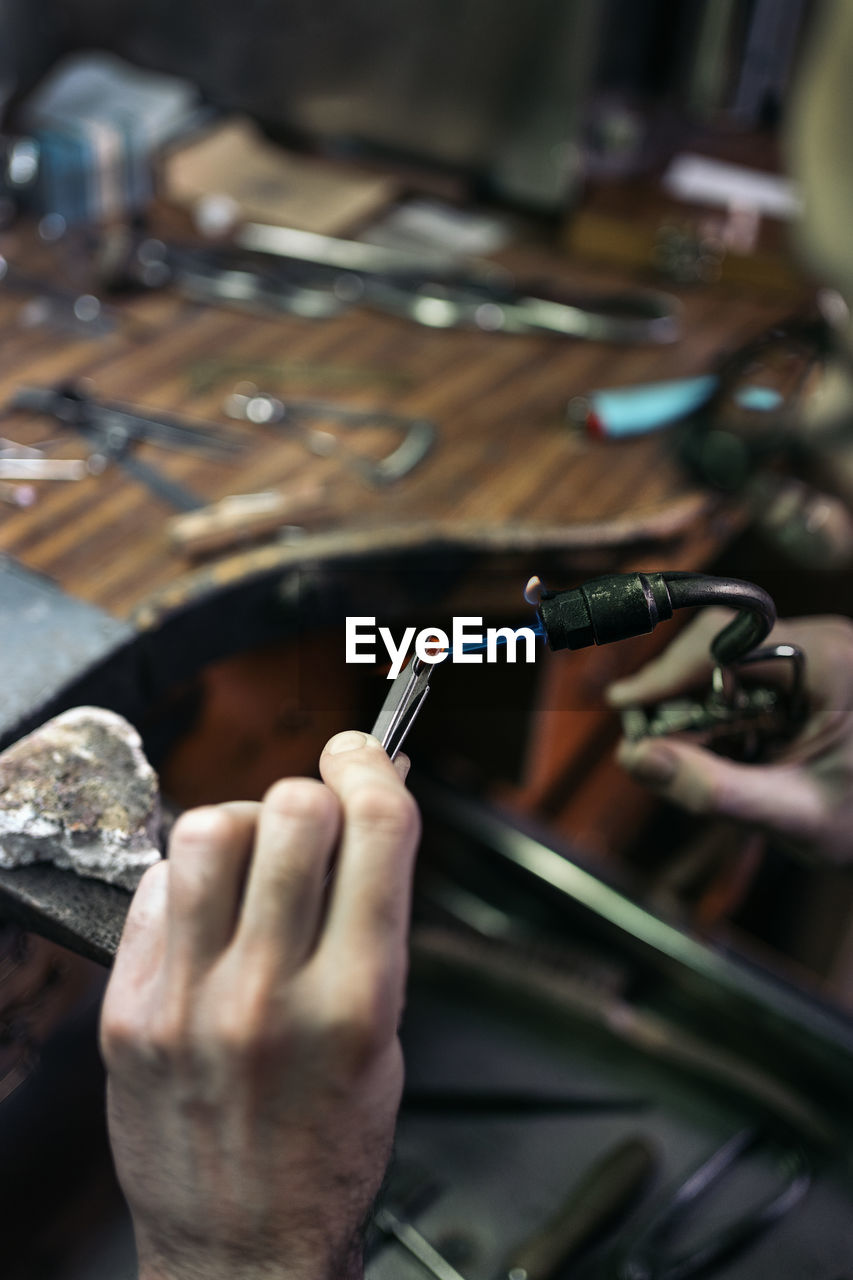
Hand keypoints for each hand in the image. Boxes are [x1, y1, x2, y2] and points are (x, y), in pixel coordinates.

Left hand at [99, 731, 419, 1279]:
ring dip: (244, 825)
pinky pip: (156, 886)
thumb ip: (375, 921)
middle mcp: (271, 994)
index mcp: (359, 1001)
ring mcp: (190, 1000)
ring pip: (209, 829)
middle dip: (315, 795)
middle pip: (292, 810)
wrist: (241, 1247)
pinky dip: (189, 881)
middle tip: (317, 818)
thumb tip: (365, 816)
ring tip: (255, 863)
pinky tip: (209, 915)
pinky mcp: (129, 1009)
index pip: (375, 828)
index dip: (374, 766)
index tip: (365, 754)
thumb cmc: (328, 1148)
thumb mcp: (388, 1036)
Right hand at [607, 611, 852, 864]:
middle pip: (717, 643)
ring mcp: (815, 652)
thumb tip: (638, 760)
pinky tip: (720, 749)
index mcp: (831, 663)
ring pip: (722, 657)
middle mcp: (823, 643)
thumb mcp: (795, 815)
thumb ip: (717, 791)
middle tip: (643, 741)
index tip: (625, 705)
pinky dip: (717, 711)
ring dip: (693, 705)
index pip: (726, 641)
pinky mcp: (807, 670)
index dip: (668, 672)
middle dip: (675, 692)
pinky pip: (741, 674)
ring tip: (686, 755)